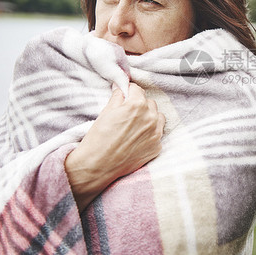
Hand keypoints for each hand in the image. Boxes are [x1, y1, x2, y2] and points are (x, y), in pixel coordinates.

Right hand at [65, 82, 164, 210]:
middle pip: (149, 103)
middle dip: (140, 105)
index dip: (129, 92)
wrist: (98, 166)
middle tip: (128, 113)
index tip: (125, 95)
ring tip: (135, 125)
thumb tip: (121, 89)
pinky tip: (137, 139)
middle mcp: (150, 117)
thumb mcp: (105, 112)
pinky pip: (157, 133)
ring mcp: (156, 133)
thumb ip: (117, 97)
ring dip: (149, 117)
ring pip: (158, 117)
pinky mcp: (157, 147)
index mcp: (137, 105)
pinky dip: (150, 133)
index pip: (137, 90)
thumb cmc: (98, 138)